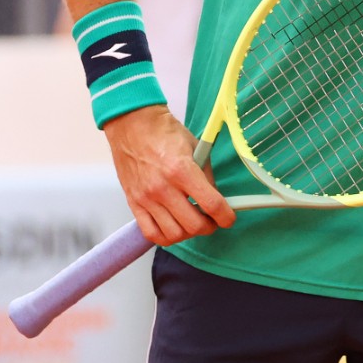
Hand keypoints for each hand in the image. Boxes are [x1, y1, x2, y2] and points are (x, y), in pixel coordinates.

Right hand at [103, 105, 235, 245]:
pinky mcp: (134, 204)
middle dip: (209, 226)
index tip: (229, 218)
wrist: (133, 126)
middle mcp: (163, 188)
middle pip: (194, 225)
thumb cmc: (166, 134)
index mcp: (182, 170)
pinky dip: (166, 237)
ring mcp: (146, 198)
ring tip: (193, 222)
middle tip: (212, 220)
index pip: (212, 205)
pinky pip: (151, 233)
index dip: (226, 217)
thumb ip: (207, 177)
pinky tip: (174, 226)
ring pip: (174, 234)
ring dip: (188, 233)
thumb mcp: (196, 149)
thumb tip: (217, 201)